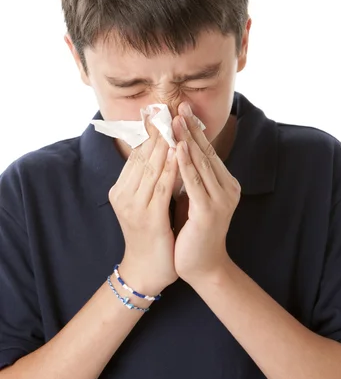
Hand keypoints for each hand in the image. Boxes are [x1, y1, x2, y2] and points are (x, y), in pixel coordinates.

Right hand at [108, 113, 178, 295]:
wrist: (146, 270)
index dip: (148, 132)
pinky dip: (171, 167)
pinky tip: (180, 151)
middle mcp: (123, 195)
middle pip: (141, 155)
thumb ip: (151, 180)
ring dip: (164, 143)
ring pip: (151, 167)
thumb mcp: (146, 203)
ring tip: (174, 122)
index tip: (158, 111)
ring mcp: (134, 206)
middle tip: (166, 107)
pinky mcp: (148, 217)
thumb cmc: (150, 234)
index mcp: (121, 189)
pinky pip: (161, 186)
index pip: (136, 154)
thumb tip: (163, 152)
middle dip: (156, 131)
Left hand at [172, 102, 240, 283]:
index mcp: (225, 184)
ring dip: (186, 140)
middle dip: (190, 128)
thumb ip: (190, 177)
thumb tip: (175, 150)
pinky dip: (185, 164)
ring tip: (175, 121)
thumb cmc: (193, 232)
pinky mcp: (209, 212)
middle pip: (206, 152)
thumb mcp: (192, 199)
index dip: (194, 131)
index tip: (181, 111)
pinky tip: (176, 149)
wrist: (202, 267)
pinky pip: (194, 183)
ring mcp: (221, 200)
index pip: (208, 152)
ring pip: (201, 164)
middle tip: (178, 106)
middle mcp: (228, 189)